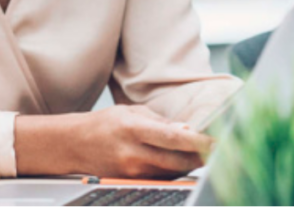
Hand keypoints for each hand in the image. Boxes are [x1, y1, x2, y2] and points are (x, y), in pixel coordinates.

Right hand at [65, 106, 210, 178]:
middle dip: (202, 157)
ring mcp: (132, 171)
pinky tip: (184, 162)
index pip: (173, 138)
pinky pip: (162, 178)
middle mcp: (133, 154)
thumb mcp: (130, 112)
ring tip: (205, 155)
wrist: (73, 145)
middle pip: (177, 161)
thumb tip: (186, 131)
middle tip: (221, 151)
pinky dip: (175, 170)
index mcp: (133, 129)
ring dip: (191, 164)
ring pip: (172, 172)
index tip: (217, 141)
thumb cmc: (103, 124)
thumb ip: (160, 122)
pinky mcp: (132, 182)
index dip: (198, 141)